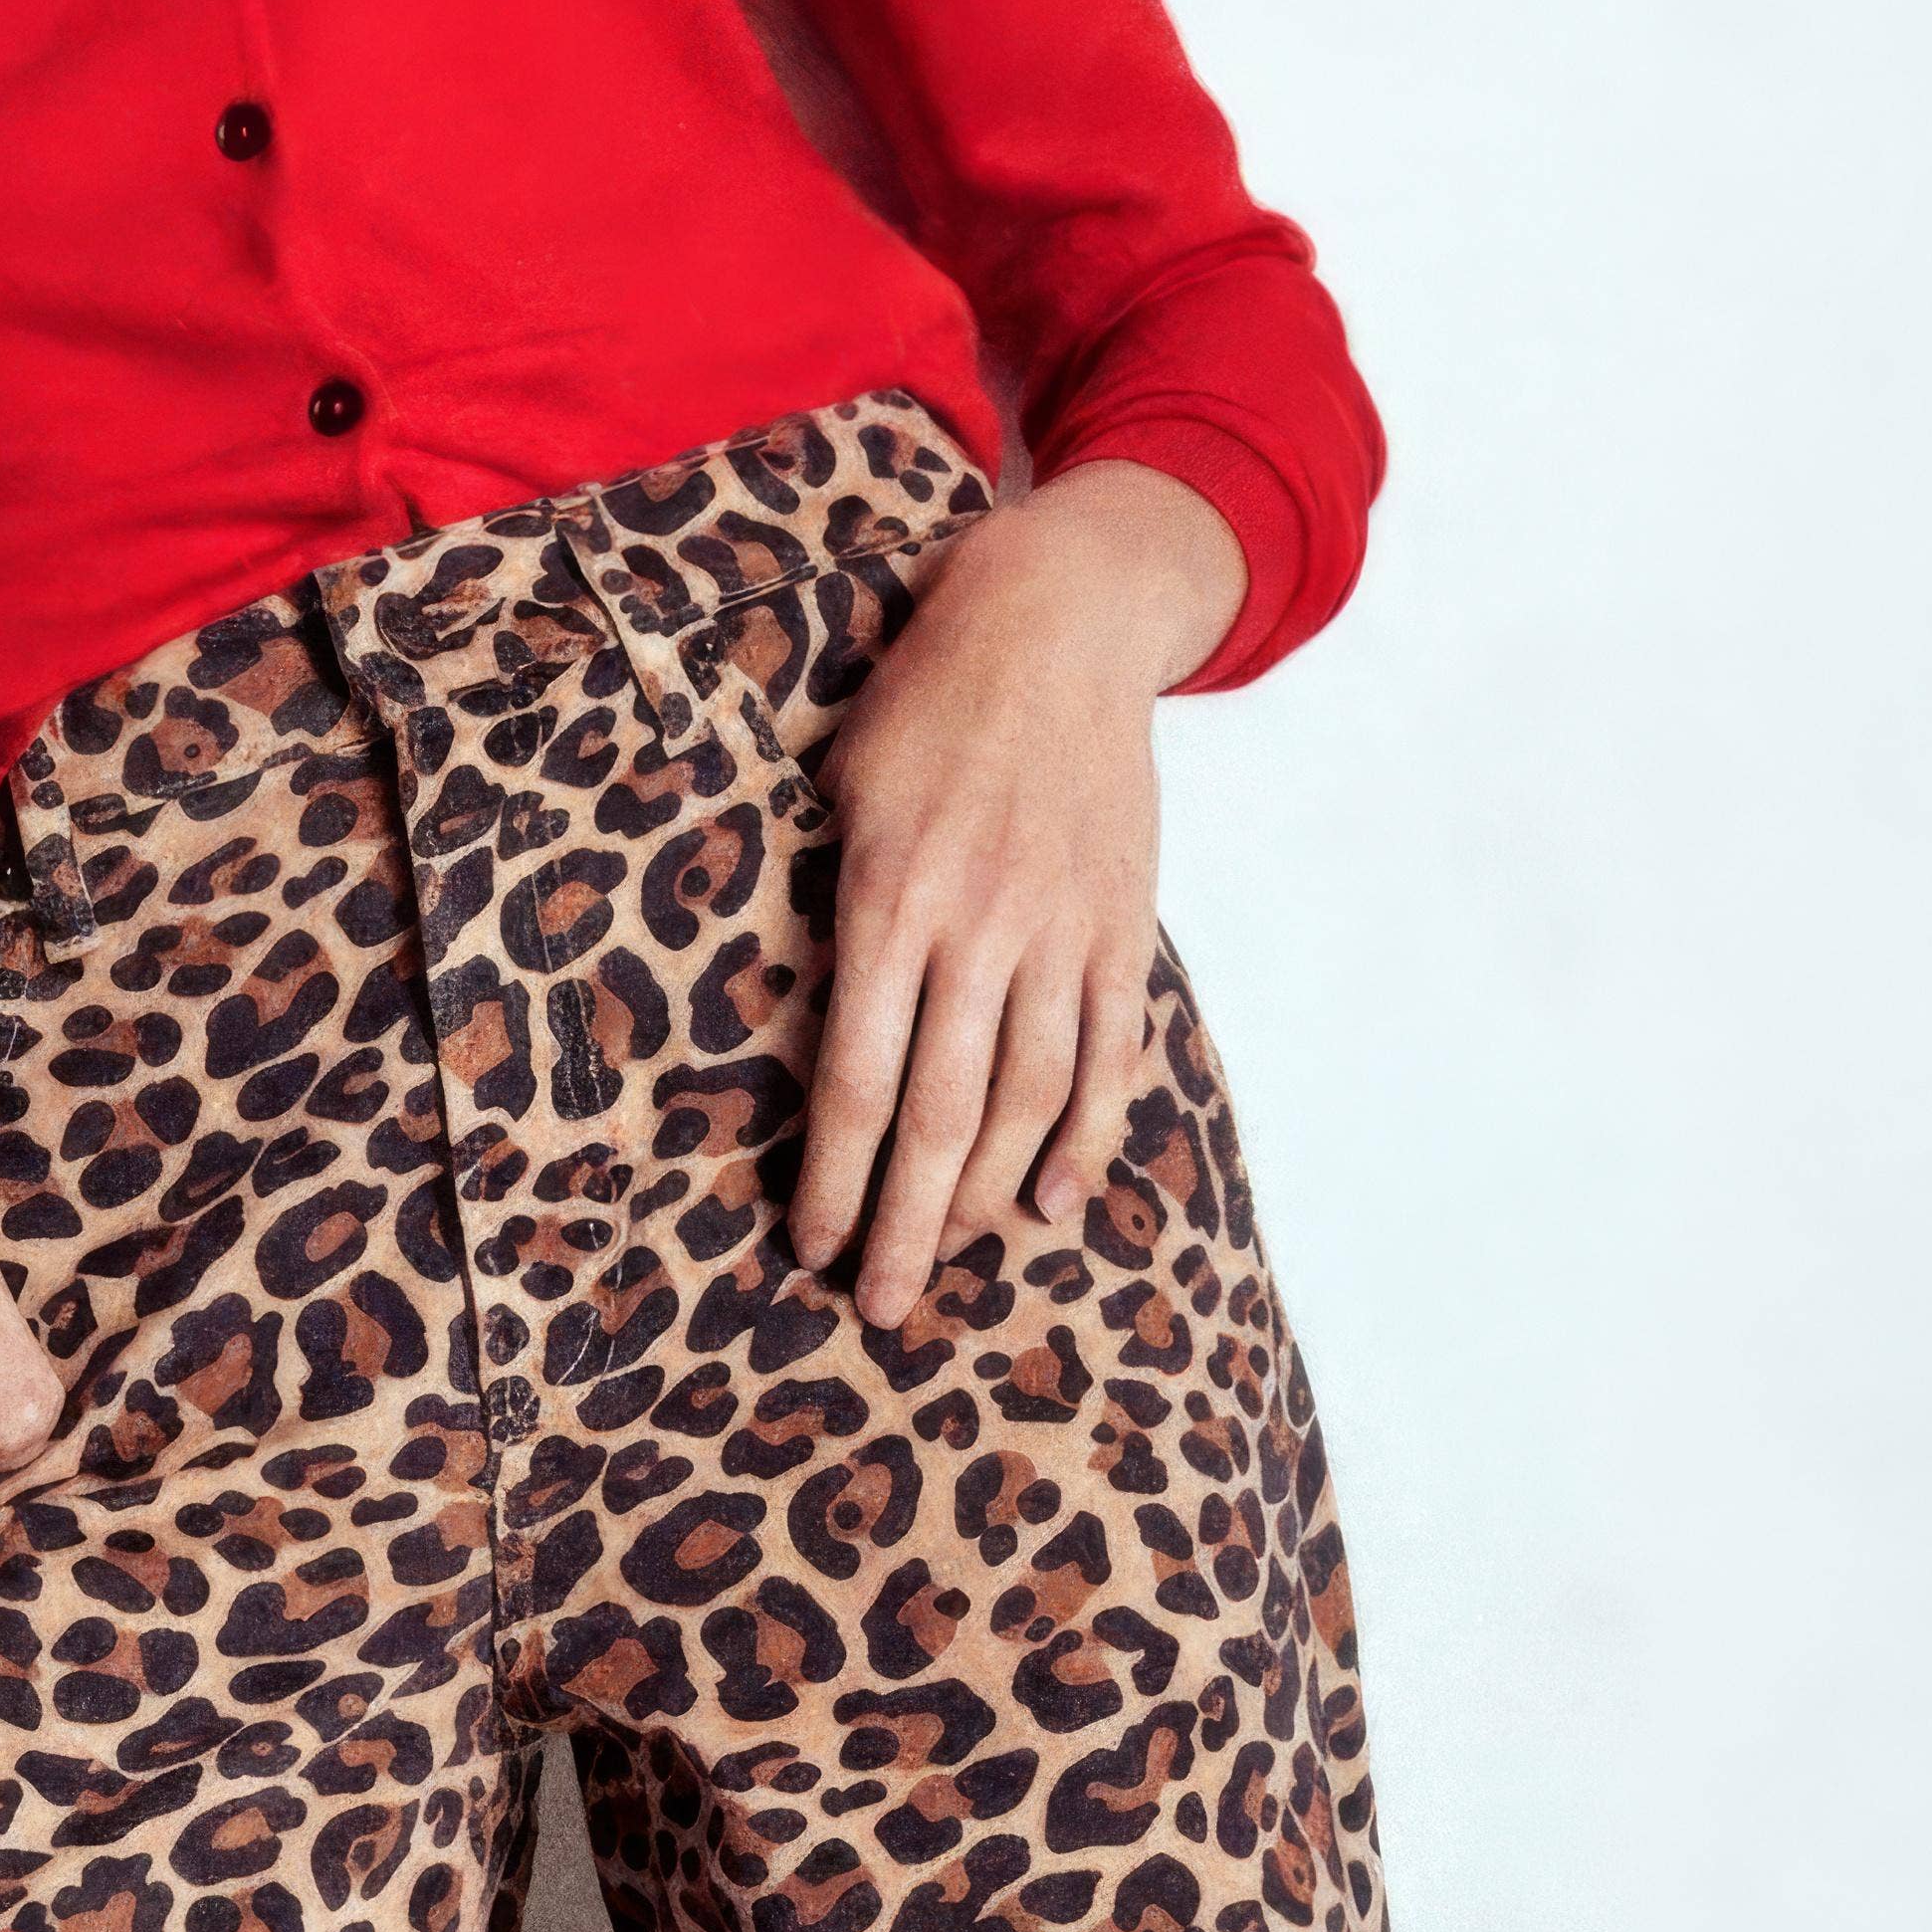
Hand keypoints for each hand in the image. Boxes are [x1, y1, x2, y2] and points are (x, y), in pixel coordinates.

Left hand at [786, 459, 1242, 1326]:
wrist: (1055, 626)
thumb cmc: (923, 701)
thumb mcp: (843, 785)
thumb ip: (836, 904)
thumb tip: (814, 1021)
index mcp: (891, 896)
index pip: (854, 1077)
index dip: (832, 1177)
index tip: (810, 1244)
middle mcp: (978, 928)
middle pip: (939, 1114)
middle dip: (906, 1224)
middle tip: (880, 1306)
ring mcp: (1059, 931)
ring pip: (1027, 1101)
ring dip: (986, 1197)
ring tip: (950, 1261)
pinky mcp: (1120, 925)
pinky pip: (1109, 1054)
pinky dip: (1086, 1135)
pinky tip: (1053, 1199)